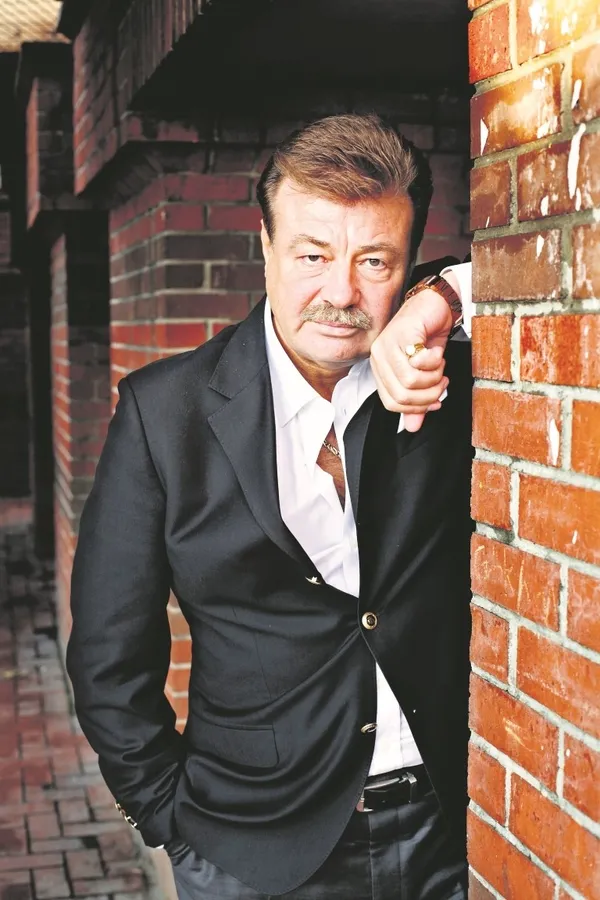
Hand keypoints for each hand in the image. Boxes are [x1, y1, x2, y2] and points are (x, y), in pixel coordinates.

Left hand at [370, 272, 459, 431]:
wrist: (437, 303)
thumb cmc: (428, 334)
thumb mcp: (424, 372)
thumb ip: (416, 399)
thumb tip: (413, 427)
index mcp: (380, 368)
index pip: (392, 404)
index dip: (417, 407)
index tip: (435, 400)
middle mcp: (378, 357)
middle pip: (402, 396)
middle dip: (429, 393)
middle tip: (441, 381)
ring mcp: (387, 345)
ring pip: (410, 381)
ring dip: (434, 376)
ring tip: (439, 364)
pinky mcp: (401, 335)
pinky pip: (418, 363)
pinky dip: (435, 361)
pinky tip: (436, 351)